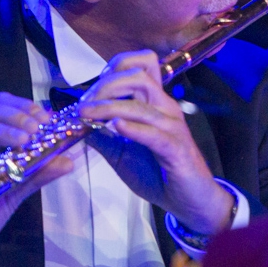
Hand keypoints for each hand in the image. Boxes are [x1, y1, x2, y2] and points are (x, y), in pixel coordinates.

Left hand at [77, 50, 234, 235]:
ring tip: (86, 116)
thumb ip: (102, 137)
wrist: (188, 201)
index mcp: (155, 103)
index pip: (140, 65)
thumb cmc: (158, 175)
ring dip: (109, 107)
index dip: (112, 70)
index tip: (91, 92)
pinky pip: (153, 133)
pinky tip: (115, 127)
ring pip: (141, 104)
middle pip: (137, 77)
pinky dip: (132, 128)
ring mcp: (172, 127)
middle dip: (105, 87)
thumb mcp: (122, 154)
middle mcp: (165, 107)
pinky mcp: (175, 149)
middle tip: (84, 106)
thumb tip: (78, 123)